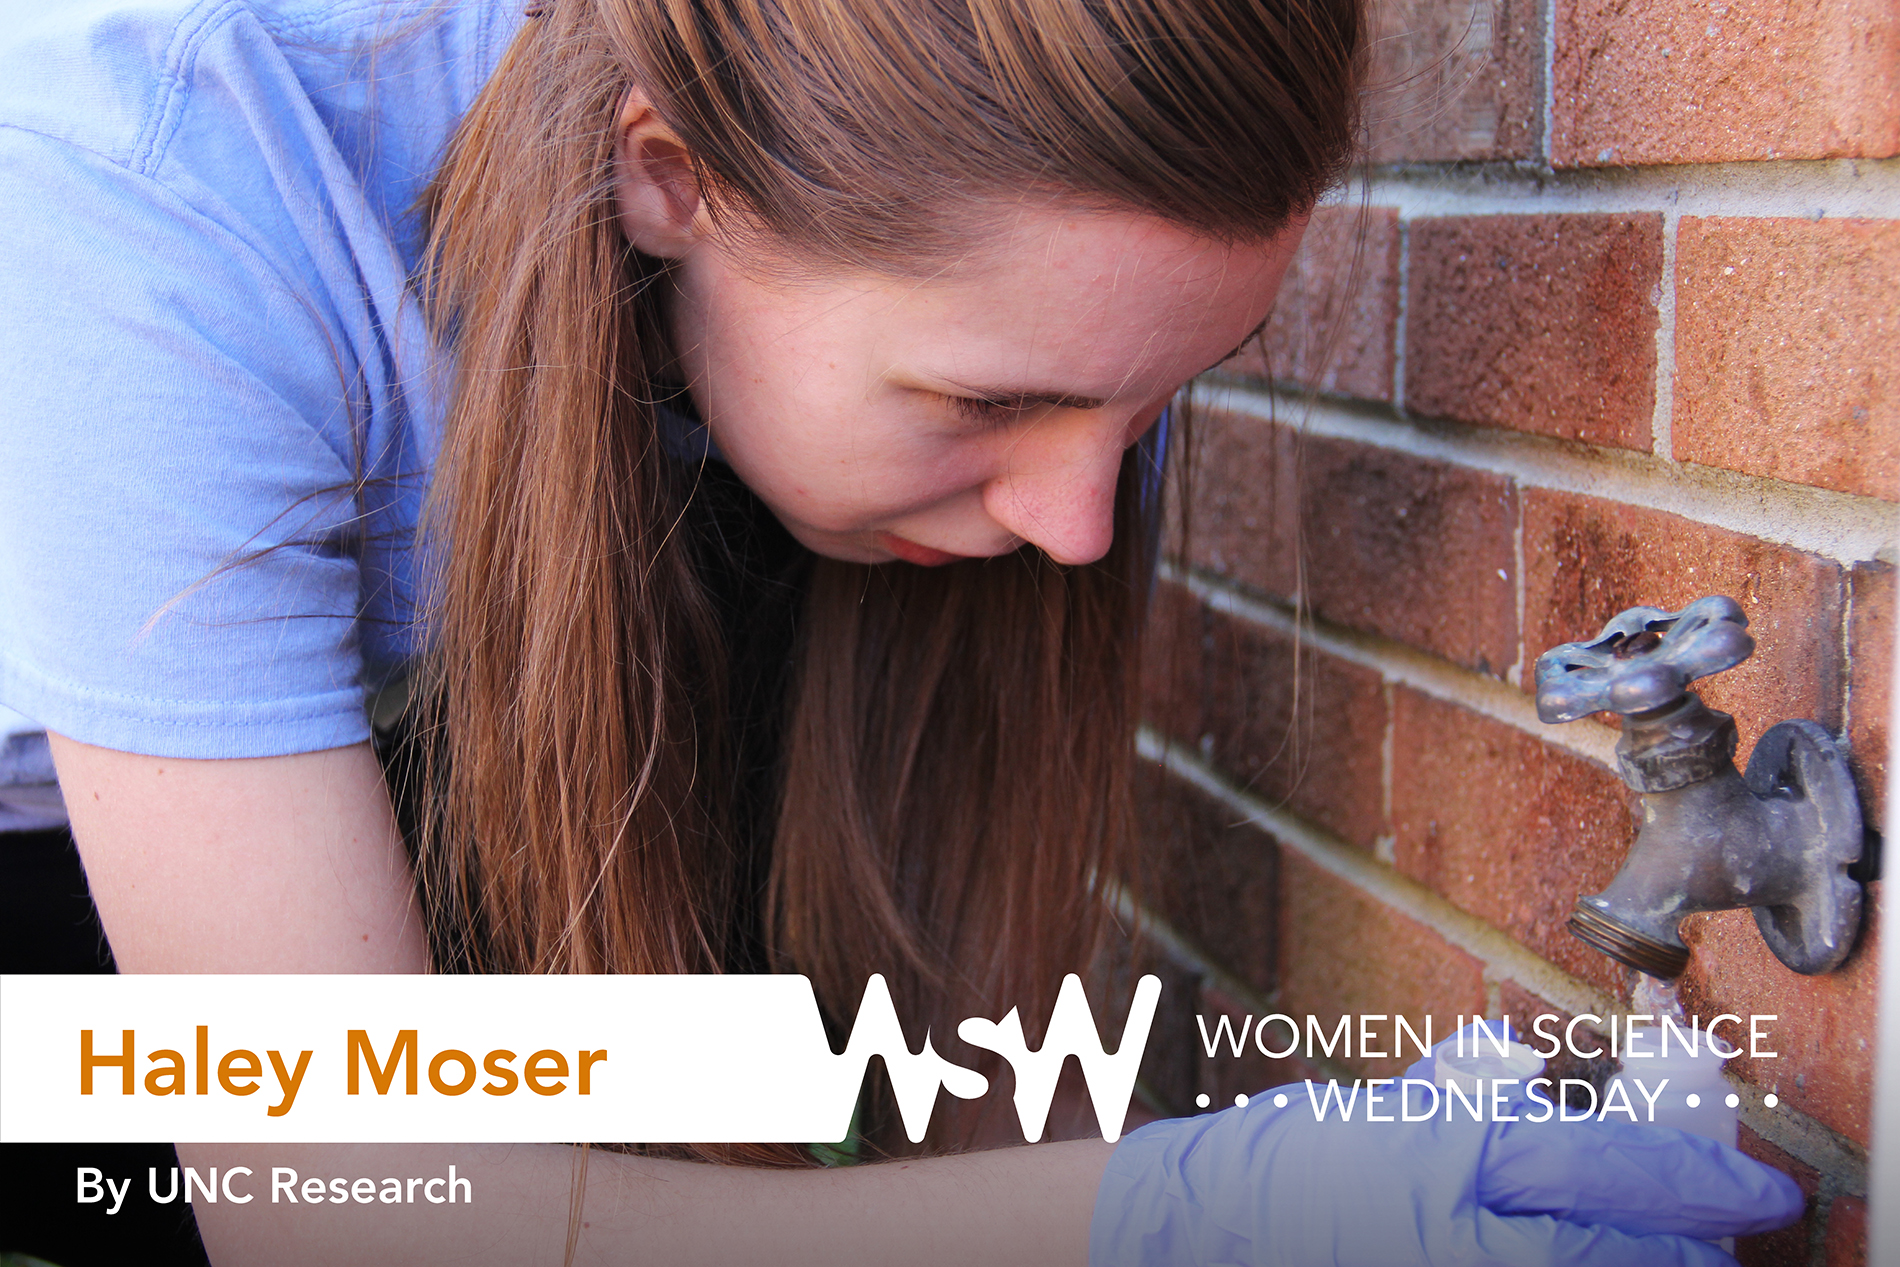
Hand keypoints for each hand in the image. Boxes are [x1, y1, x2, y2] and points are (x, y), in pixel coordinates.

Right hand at [1089, 1085, 1801, 1265]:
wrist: (1195, 1237)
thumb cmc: (1280, 1168)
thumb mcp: (1386, 1111)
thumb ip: (1469, 1094)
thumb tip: (1534, 1076)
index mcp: (1453, 1156)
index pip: (1619, 1167)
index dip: (1706, 1179)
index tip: (1758, 1186)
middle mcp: (1468, 1234)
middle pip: (1631, 1249)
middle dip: (1695, 1244)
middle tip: (1719, 1223)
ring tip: (1665, 1251)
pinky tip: (1587, 1258)